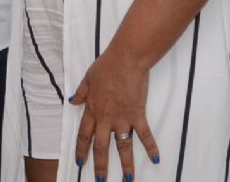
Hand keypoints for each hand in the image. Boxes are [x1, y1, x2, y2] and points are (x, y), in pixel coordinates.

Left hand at [70, 49, 160, 179]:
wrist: (126, 60)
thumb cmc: (107, 66)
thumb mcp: (88, 78)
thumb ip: (82, 92)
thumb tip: (73, 100)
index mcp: (92, 109)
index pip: (84, 135)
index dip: (82, 150)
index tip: (80, 163)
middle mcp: (106, 118)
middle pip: (101, 147)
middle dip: (100, 165)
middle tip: (100, 180)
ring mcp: (122, 118)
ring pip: (123, 146)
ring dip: (126, 164)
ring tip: (128, 179)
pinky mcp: (138, 115)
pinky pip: (144, 135)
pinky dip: (151, 147)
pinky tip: (156, 159)